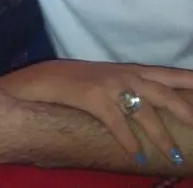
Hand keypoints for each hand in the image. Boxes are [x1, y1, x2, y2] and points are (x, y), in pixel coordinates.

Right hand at [25, 60, 192, 163]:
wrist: (46, 79)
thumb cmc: (78, 82)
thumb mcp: (109, 79)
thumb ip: (131, 89)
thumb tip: (153, 110)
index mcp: (131, 70)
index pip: (168, 74)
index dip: (189, 81)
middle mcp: (124, 75)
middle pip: (163, 93)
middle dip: (184, 110)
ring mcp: (109, 85)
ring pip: (144, 111)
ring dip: (161, 136)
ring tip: (172, 156)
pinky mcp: (93, 98)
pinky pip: (117, 122)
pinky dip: (129, 140)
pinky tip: (137, 154)